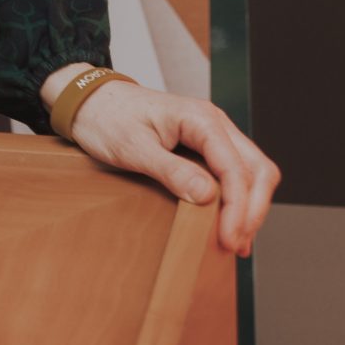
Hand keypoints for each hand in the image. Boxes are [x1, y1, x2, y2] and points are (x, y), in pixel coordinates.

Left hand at [54, 72, 279, 256]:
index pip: (236, 168)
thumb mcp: (132, 147)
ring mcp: (212, 134)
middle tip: (236, 244)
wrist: (87, 99)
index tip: (229, 238)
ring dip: (249, 207)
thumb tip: (207, 196)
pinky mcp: (203, 146)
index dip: (238, 207)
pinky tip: (229, 223)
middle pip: (257, 170)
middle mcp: (215, 124)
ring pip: (250, 173)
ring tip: (237, 242)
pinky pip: (232, 173)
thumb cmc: (106, 117)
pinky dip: (236, 199)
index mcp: (201, 119)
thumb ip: (170, 170)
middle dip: (252, 210)